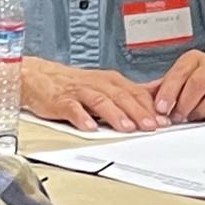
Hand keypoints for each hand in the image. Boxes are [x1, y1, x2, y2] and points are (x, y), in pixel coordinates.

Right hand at [20, 56, 163, 131]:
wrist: (39, 77)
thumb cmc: (75, 85)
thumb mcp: (106, 86)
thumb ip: (130, 93)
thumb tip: (158, 98)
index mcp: (111, 81)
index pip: (135, 93)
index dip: (151, 106)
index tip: (165, 120)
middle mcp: (98, 84)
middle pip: (121, 96)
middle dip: (138, 111)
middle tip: (151, 125)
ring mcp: (79, 92)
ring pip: (100, 101)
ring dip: (115, 114)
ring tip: (126, 127)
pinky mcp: (61, 100)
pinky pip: (72, 108)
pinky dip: (82, 117)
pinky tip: (90, 127)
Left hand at [153, 49, 204, 122]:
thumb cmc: (204, 76)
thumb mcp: (183, 76)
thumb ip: (164, 87)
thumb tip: (142, 100)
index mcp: (194, 58)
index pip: (179, 73)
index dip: (169, 92)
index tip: (161, 108)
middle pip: (199, 82)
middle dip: (186, 103)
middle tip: (178, 117)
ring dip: (203, 109)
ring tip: (193, 116)